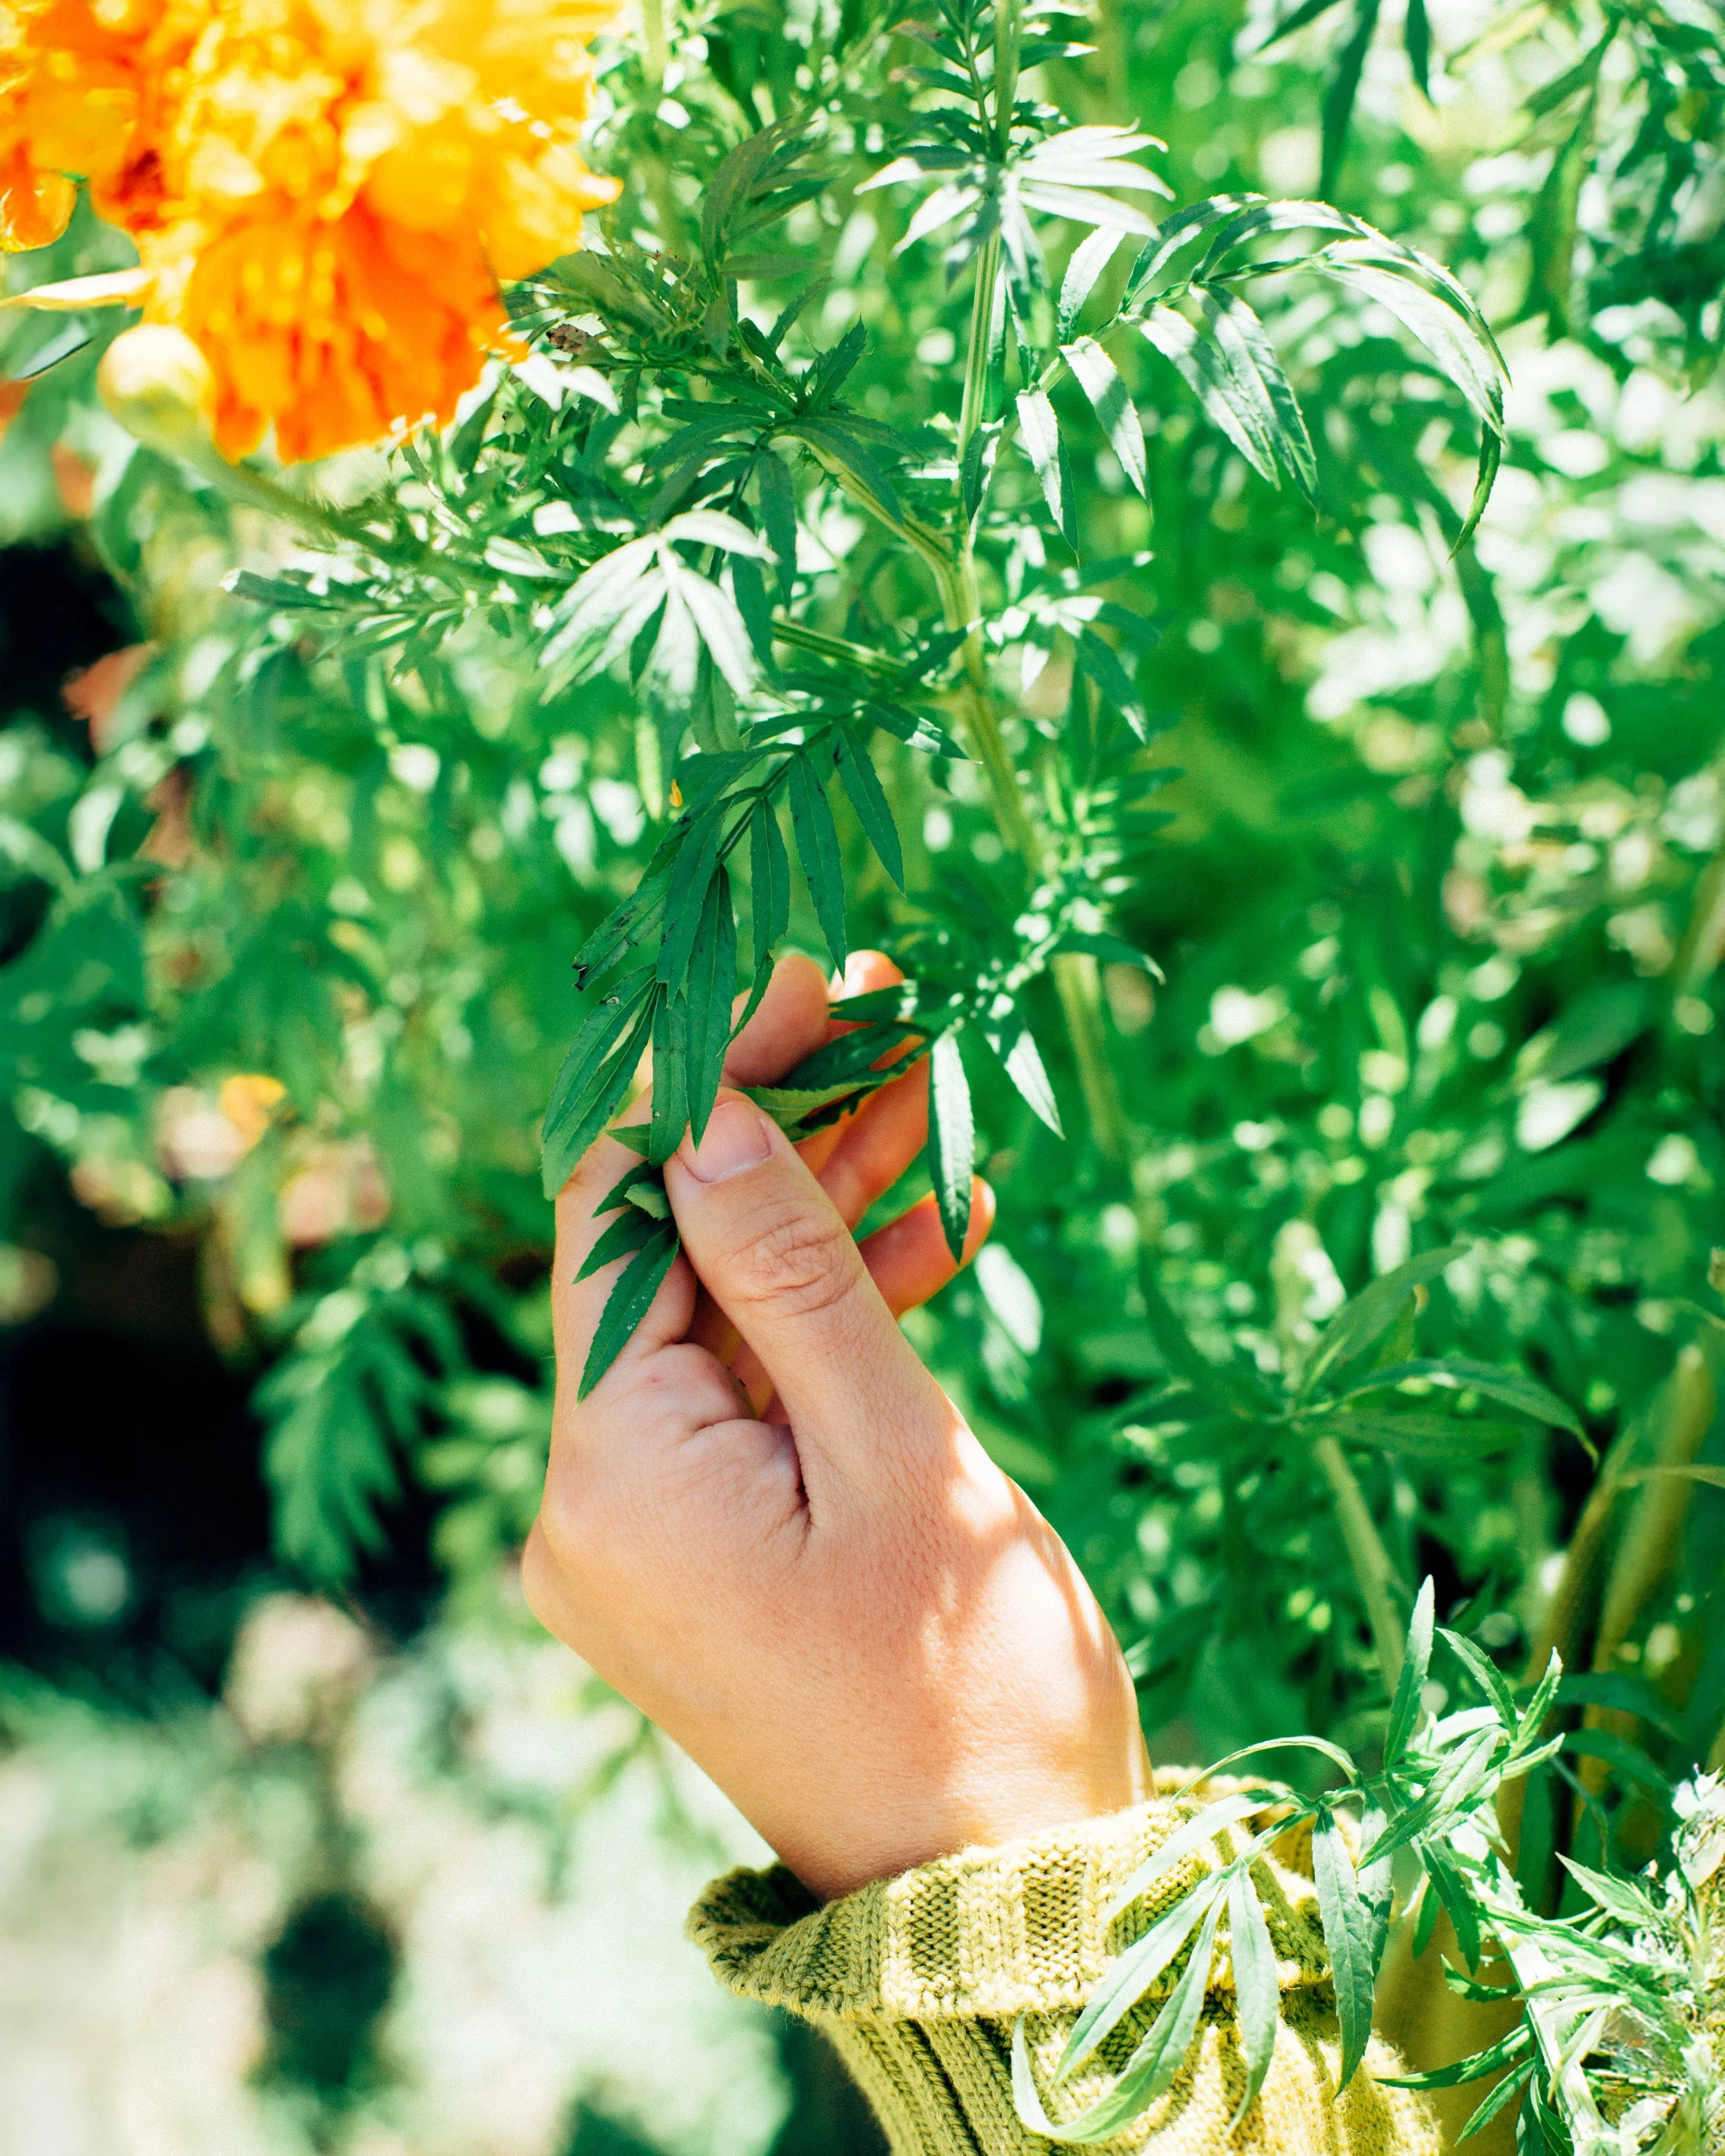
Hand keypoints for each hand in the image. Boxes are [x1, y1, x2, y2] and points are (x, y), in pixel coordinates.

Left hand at [523, 952, 1150, 1900]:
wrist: (1001, 1894)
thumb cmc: (971, 1689)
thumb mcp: (895, 1452)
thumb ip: (794, 1274)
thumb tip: (711, 1110)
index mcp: (615, 1475)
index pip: (616, 1217)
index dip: (704, 1086)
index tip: (804, 989)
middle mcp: (594, 1499)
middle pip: (671, 1257)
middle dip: (780, 1132)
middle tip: (892, 1016)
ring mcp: (647, 1530)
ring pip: (722, 1319)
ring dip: (819, 1211)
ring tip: (929, 1094)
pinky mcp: (705, 1549)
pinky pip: (753, 1398)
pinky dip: (830, 1319)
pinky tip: (930, 1231)